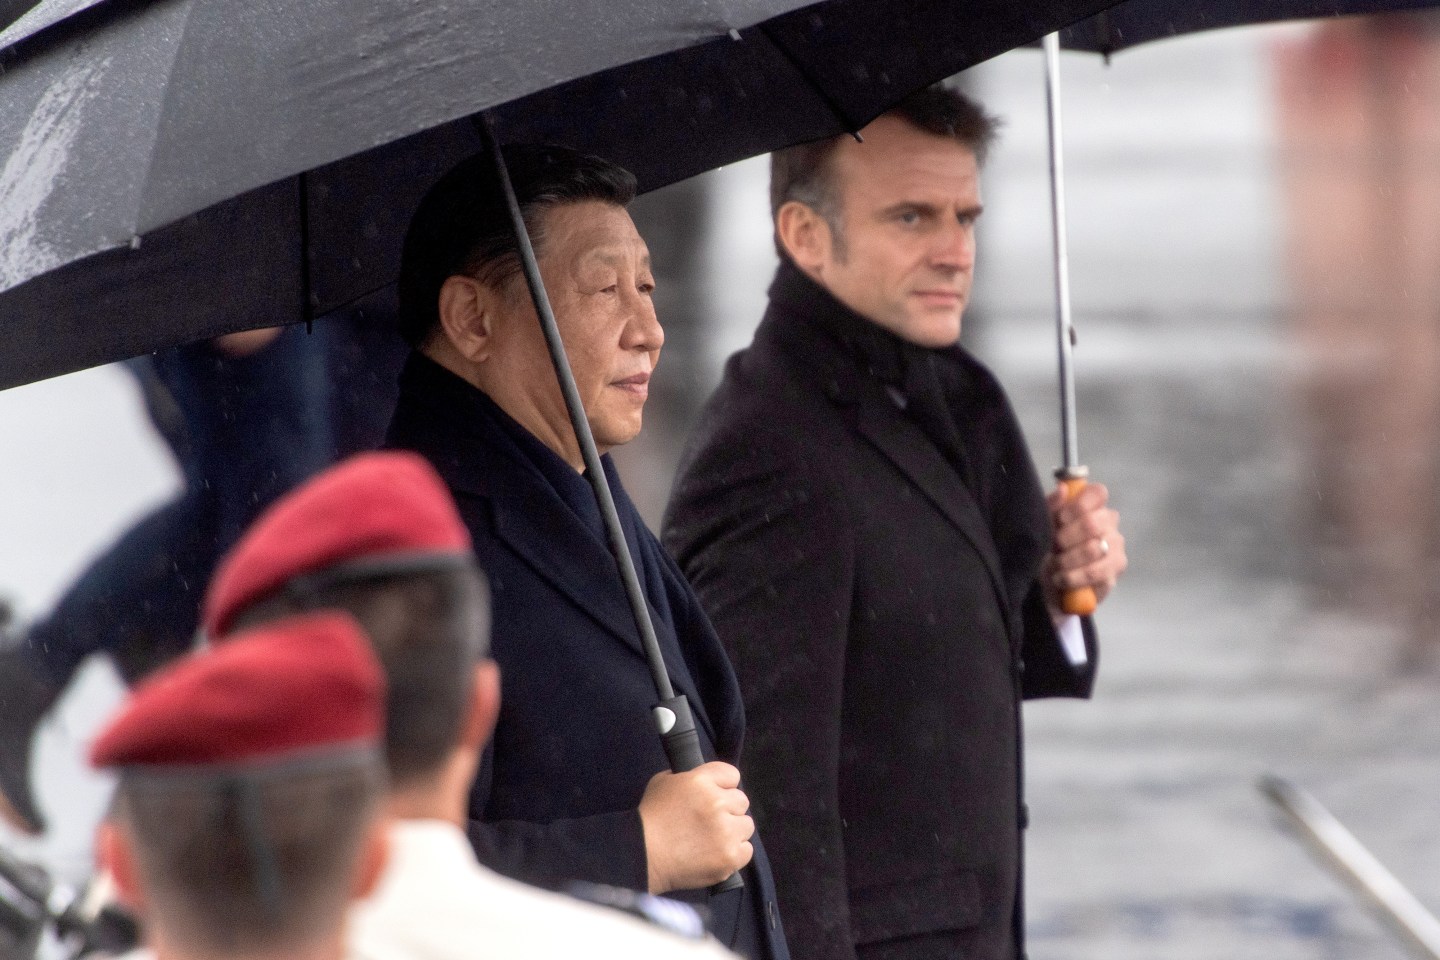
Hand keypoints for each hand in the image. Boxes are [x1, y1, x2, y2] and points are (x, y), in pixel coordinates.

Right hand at [638, 761, 753, 893]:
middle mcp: (718, 803)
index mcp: (701, 781)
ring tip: (714, 840)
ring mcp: (726, 832)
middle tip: (710, 821)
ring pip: (746, 825)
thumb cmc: (649, 818)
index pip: (732, 774)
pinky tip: (718, 854)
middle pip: (741, 801)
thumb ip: (688, 777)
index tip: (714, 795)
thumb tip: (705, 782)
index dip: (723, 785)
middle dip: (728, 809)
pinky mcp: (730, 857)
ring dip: (734, 831)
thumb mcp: (663, 782)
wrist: (643, 856)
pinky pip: (747, 850)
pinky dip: (735, 853)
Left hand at [1043, 481, 1126, 616]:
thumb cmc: (1049, 547)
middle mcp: (1110, 523)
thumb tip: (1062, 488)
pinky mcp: (1115, 571)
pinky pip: (1094, 573)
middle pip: (1092, 523)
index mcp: (1093, 505)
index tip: (1061, 519)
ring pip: (1093, 549)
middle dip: (1065, 538)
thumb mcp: (1043, 524)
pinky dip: (1072, 578)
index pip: (1098, 493)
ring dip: (1066, 560)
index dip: (1077, 506)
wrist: (1050, 582)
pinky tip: (1062, 579)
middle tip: (1054, 547)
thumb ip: (1051, 505)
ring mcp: (1116, 547)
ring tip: (1055, 566)